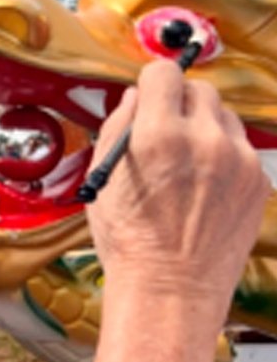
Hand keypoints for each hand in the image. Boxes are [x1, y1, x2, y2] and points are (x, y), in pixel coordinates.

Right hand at [88, 59, 269, 308]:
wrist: (170, 289)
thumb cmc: (129, 242)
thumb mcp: (103, 182)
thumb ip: (116, 129)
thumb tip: (133, 98)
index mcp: (156, 136)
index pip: (164, 73)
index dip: (153, 82)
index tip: (150, 95)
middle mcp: (203, 139)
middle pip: (198, 89)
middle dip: (179, 103)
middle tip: (164, 131)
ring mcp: (237, 159)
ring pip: (223, 116)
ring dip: (204, 128)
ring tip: (185, 165)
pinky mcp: (257, 180)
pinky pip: (240, 148)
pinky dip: (223, 157)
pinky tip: (203, 187)